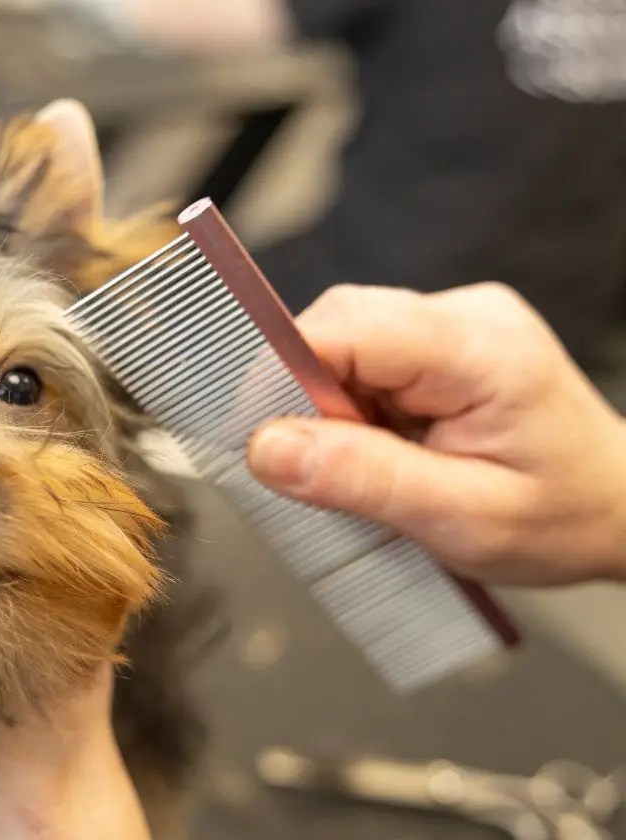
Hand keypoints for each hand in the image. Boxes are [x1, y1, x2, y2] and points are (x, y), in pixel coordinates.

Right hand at [247, 283, 625, 585]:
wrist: (618, 506)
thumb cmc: (559, 518)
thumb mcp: (461, 520)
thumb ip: (363, 479)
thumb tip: (267, 448)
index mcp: (481, 351)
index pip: (347, 328)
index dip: (283, 371)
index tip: (254, 434)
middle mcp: (466, 316)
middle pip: (337, 324)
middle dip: (304, 395)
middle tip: (316, 467)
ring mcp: (453, 321)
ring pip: (341, 341)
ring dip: (327, 404)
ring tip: (365, 463)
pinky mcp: (438, 339)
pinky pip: (361, 355)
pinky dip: (349, 405)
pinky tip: (378, 445)